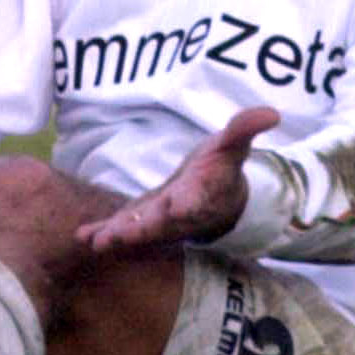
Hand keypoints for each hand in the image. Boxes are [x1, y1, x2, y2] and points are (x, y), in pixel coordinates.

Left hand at [75, 106, 279, 253]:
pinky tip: (81, 236)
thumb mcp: (233, 145)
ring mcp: (159, 222)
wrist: (214, 199)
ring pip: (139, 231)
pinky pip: (121, 229)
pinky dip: (102, 233)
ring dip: (118, 236)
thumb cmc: (221, 168)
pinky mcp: (140, 222)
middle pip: (163, 222)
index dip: (189, 202)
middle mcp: (181, 214)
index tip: (180, 205)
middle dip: (143, 228)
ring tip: (96, 242)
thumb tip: (273, 112)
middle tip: (123, 234)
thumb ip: (244, 128)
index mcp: (204, 192)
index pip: (198, 198)